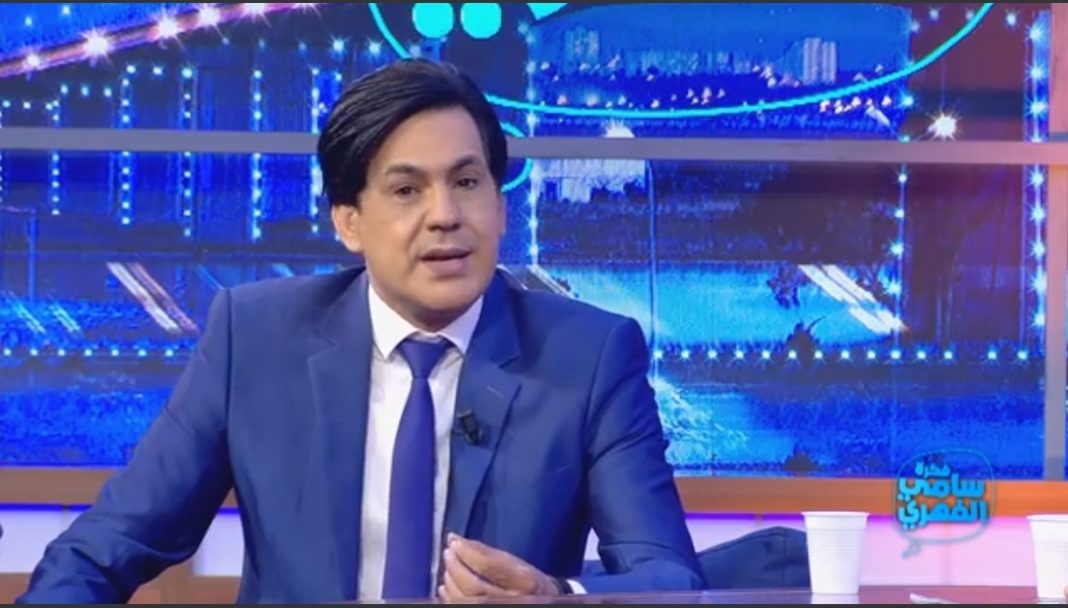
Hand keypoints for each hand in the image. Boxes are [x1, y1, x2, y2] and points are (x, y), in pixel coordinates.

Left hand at [438, 533, 560, 600]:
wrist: (543, 604)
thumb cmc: (529, 583)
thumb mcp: (518, 564)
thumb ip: (490, 553)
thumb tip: (455, 539)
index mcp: (525, 580)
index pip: (489, 565)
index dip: (468, 552)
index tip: (453, 540)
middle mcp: (513, 599)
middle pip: (474, 586)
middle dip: (456, 568)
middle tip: (448, 553)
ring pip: (466, 601)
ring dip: (451, 583)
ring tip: (448, 569)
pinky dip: (450, 598)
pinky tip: (446, 589)